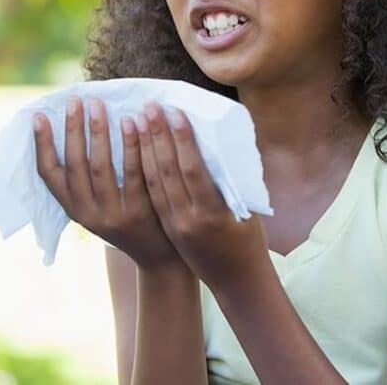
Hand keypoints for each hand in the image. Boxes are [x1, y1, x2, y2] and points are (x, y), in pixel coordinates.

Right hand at [34, 96, 181, 270]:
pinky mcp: (140, 212)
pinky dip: (131, 144)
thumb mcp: (99, 206)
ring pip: (101, 167)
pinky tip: (132, 121)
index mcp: (74, 209)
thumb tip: (78, 128)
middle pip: (75, 165)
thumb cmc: (128, 219)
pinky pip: (134, 172)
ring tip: (98, 105)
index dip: (42, 145)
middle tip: (75, 100)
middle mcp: (88, 213)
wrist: (159, 257)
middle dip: (73, 130)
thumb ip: (88, 180)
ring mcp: (114, 214)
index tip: (39, 116)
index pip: (49, 175)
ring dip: (98, 132)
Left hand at [134, 100, 270, 288]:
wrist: (236, 280)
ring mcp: (174, 224)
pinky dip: (142, 167)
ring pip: (152, 181)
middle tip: (149, 106)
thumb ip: (231, 179)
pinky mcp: (166, 226)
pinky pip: (150, 193)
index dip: (182, 139)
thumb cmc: (249, 238)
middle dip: (157, 136)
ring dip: (143, 148)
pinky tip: (136, 147)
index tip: (174, 111)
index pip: (192, 170)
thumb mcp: (246, 208)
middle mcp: (188, 220)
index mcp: (213, 214)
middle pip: (167, 171)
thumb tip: (220, 140)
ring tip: (136, 120)